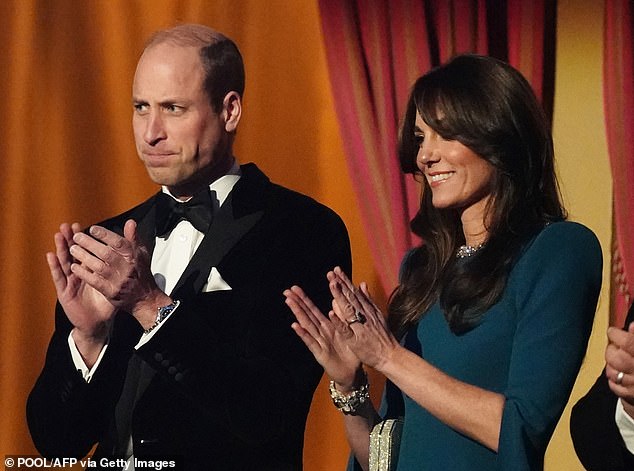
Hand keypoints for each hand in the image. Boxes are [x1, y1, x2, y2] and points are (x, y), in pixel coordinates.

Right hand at [47, 222, 115, 340]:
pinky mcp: (64, 291)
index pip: (87, 251)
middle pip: (73, 253)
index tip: (83, 226)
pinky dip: (54, 266)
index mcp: (91, 269)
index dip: (85, 239)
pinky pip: (59, 277)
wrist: (99, 322)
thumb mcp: (116, 283)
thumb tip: (133, 254)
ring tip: (59, 234)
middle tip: (69, 225)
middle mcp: (79, 273)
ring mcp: (70, 281)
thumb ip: (122, 269)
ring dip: (61, 248)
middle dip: (71, 239)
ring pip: (64, 262)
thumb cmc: (107, 302)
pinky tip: (50, 255)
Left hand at [68, 219, 166, 323]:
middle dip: (90, 244)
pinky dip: (84, 274)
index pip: (119, 243)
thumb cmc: (140, 272)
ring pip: (98, 267)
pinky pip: (94, 281)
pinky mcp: (111, 292)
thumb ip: (133, 238)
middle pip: (106, 253)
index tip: (92, 229)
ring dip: (84, 257)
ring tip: (72, 249)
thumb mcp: (141, 253)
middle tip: (76, 237)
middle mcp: (127, 268)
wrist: (144, 297)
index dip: (105, 235)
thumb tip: (130, 222)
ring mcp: (118, 281)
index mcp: (134, 256)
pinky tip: (74, 267)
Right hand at [284, 285, 361, 389]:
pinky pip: (311, 342)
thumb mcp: (347, 331)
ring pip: (307, 325)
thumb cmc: (350, 352)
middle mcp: (320, 333)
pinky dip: (303, 334)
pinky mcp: (320, 354)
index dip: (304, 299)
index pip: (312, 310)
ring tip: (289, 302)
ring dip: (298, 313)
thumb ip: (341, 316)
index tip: (294, 288)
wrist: (352, 373)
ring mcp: (319, 342)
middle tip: (286, 291)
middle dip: (297, 303)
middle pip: (307, 315)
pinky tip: (295, 326)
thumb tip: (335, 299)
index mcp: (327, 326)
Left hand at [328, 267, 399, 371]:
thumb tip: (362, 283)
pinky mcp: (355, 340)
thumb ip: (368, 300)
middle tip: (330, 273)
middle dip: (340, 284)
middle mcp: (364, 315)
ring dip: (340, 297)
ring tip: (332, 285)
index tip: (336, 270)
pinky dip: (339, 322)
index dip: (344, 280)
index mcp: (367, 310)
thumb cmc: (382, 336)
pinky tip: (331, 313)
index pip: (354, 292)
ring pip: (348, 310)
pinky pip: (346, 330)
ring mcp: (360, 327)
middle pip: (350, 297)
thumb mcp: (377, 314)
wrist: (390, 355)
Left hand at [605, 321, 633, 415]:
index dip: (617, 335)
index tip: (613, 332)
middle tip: (614, 345)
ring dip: (611, 363)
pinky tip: (619, 373)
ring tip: (615, 358)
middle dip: (612, 349)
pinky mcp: (633, 397)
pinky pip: (616, 387)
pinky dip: (614, 379)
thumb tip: (632, 327)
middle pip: (616, 357)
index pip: (627, 342)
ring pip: (613, 372)